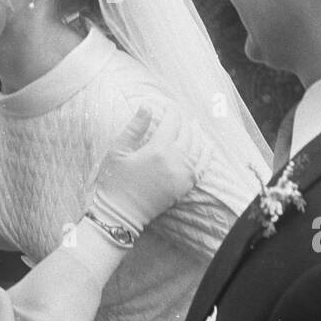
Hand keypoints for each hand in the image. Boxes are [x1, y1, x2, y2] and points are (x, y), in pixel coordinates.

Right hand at [88, 102, 206, 234]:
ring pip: (197, 148)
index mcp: (157, 149)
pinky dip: (206, 155)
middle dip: (184, 121)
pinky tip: (206, 147)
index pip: (172, 122)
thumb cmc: (114, 182)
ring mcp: (182, 175)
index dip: (171, 111)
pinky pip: (201, 167)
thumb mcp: (118, 150)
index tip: (168, 105)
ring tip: (195, 125)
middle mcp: (175, 161)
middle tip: (180, 114)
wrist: (119, 215)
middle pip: (187, 133)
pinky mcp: (184, 187)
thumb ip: (135, 127)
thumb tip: (147, 105)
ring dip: (197, 134)